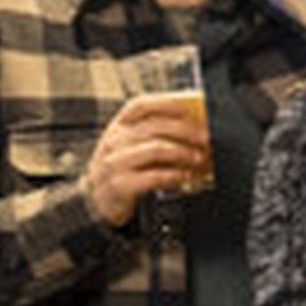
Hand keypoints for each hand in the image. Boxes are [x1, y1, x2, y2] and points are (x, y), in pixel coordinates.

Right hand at [82, 96, 210, 227]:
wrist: (99, 201)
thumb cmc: (125, 170)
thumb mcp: (133, 148)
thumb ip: (156, 136)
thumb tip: (195, 128)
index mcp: (118, 127)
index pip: (139, 106)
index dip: (165, 103)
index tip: (188, 107)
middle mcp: (114, 141)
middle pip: (154, 127)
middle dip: (185, 130)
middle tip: (206, 137)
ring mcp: (114, 163)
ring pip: (155, 149)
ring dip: (182, 152)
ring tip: (199, 157)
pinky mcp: (120, 185)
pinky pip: (153, 176)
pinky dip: (174, 175)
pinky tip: (186, 176)